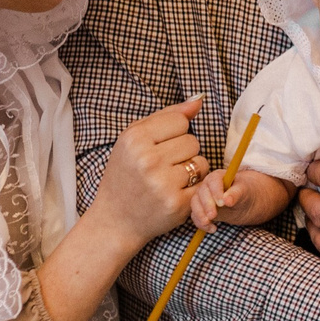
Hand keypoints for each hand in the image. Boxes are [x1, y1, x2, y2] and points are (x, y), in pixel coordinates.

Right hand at [88, 97, 204, 246]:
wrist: (115, 220)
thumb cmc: (126, 175)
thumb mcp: (134, 139)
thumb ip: (166, 116)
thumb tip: (198, 100)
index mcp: (134, 139)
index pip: (181, 121)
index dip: (175, 133)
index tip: (160, 146)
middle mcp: (147, 160)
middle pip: (193, 141)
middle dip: (183, 152)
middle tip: (163, 166)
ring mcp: (163, 183)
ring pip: (201, 162)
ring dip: (192, 170)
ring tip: (169, 178)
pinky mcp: (176, 204)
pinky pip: (203, 184)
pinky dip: (194, 187)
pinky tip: (176, 191)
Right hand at [190, 168, 287, 232]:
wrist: (247, 203)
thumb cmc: (247, 193)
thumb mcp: (245, 192)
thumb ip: (236, 194)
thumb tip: (227, 200)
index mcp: (219, 176)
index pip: (213, 181)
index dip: (215, 192)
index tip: (222, 203)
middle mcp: (207, 186)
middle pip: (201, 193)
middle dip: (206, 205)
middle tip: (213, 216)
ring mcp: (203, 198)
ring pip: (195, 205)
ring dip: (200, 215)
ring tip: (209, 224)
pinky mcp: (202, 210)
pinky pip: (196, 216)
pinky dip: (201, 223)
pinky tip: (212, 229)